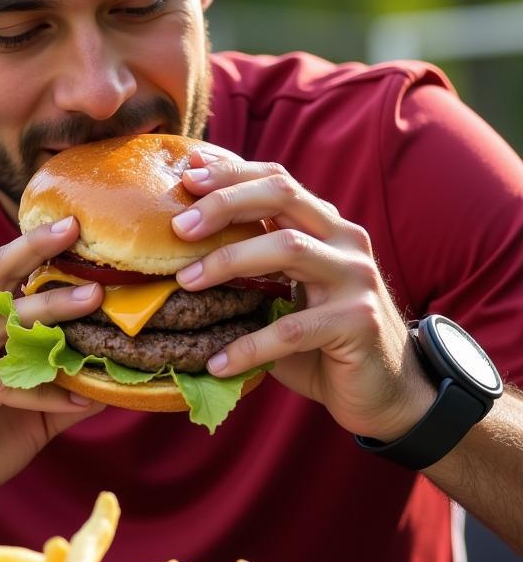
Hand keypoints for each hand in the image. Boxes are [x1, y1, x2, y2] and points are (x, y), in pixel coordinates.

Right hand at [0, 218, 105, 531]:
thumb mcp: (24, 415)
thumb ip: (60, 390)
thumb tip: (113, 380)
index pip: (1, 273)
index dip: (34, 246)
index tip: (75, 224)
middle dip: (40, 254)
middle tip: (81, 235)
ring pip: (1, 325)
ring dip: (50, 311)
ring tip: (94, 300)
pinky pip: (0, 385)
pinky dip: (44, 392)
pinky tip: (81, 399)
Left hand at [171, 149, 434, 439]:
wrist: (384, 390)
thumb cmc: (320, 336)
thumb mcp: (283, 290)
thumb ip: (249, 262)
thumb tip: (179, 241)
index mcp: (324, 225)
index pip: (277, 179)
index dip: (232, 171)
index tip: (186, 173)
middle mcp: (345, 240)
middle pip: (283, 195)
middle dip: (225, 202)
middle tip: (178, 226)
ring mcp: (357, 278)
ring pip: (288, 248)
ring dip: (228, 261)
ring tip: (184, 283)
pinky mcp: (360, 322)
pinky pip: (293, 328)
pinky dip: (249, 346)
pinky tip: (217, 363)